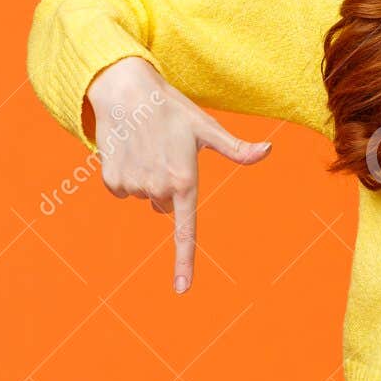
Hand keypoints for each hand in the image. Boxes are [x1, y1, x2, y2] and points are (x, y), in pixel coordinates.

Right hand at [85, 57, 272, 294]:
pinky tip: (130, 149)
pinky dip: (128, 174)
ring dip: (148, 177)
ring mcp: (132, 186)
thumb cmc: (172, 110)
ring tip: (148, 146)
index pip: (186, 230)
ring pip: (146, 197)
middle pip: (167, 206)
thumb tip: (269, 150)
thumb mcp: (207, 127)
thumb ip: (237, 149)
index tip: (182, 289)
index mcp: (185, 180)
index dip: (185, 261)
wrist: (126, 91)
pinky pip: (125, 190)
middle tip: (167, 153)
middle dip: (169, 186)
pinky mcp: (111, 181)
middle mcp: (157, 188)